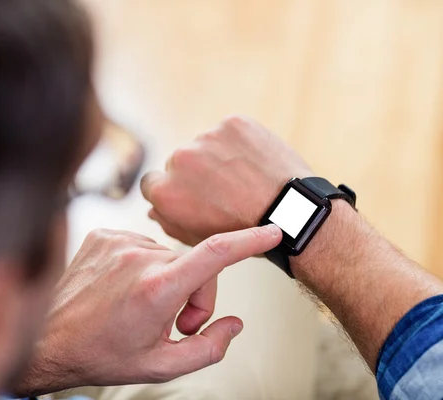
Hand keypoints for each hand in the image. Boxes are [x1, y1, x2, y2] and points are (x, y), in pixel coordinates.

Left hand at [14, 225, 281, 396]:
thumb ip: (209, 347)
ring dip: (171, 278)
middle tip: (179, 323)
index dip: (250, 239)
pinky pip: (144, 245)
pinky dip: (146, 265)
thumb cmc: (102, 355)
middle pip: (197, 263)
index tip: (272, 231)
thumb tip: (234, 324)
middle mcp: (139, 258)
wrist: (47, 340)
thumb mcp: (162, 366)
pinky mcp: (104, 236)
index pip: (215, 252)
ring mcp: (119, 243)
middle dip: (198, 293)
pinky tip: (127, 287)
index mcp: (157, 289)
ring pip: (171, 254)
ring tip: (146, 307)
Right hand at [141, 115, 312, 244]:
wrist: (290, 214)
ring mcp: (206, 138)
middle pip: (180, 161)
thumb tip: (153, 208)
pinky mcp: (232, 124)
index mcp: (166, 191)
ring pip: (206, 144)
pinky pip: (230, 131)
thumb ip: (169, 222)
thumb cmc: (244, 233)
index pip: (152, 181)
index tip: (193, 193)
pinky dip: (241, 142)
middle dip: (197, 172)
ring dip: (219, 156)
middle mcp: (179, 159)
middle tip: (226, 189)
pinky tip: (256, 163)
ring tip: (246, 178)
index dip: (174, 189)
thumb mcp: (199, 240)